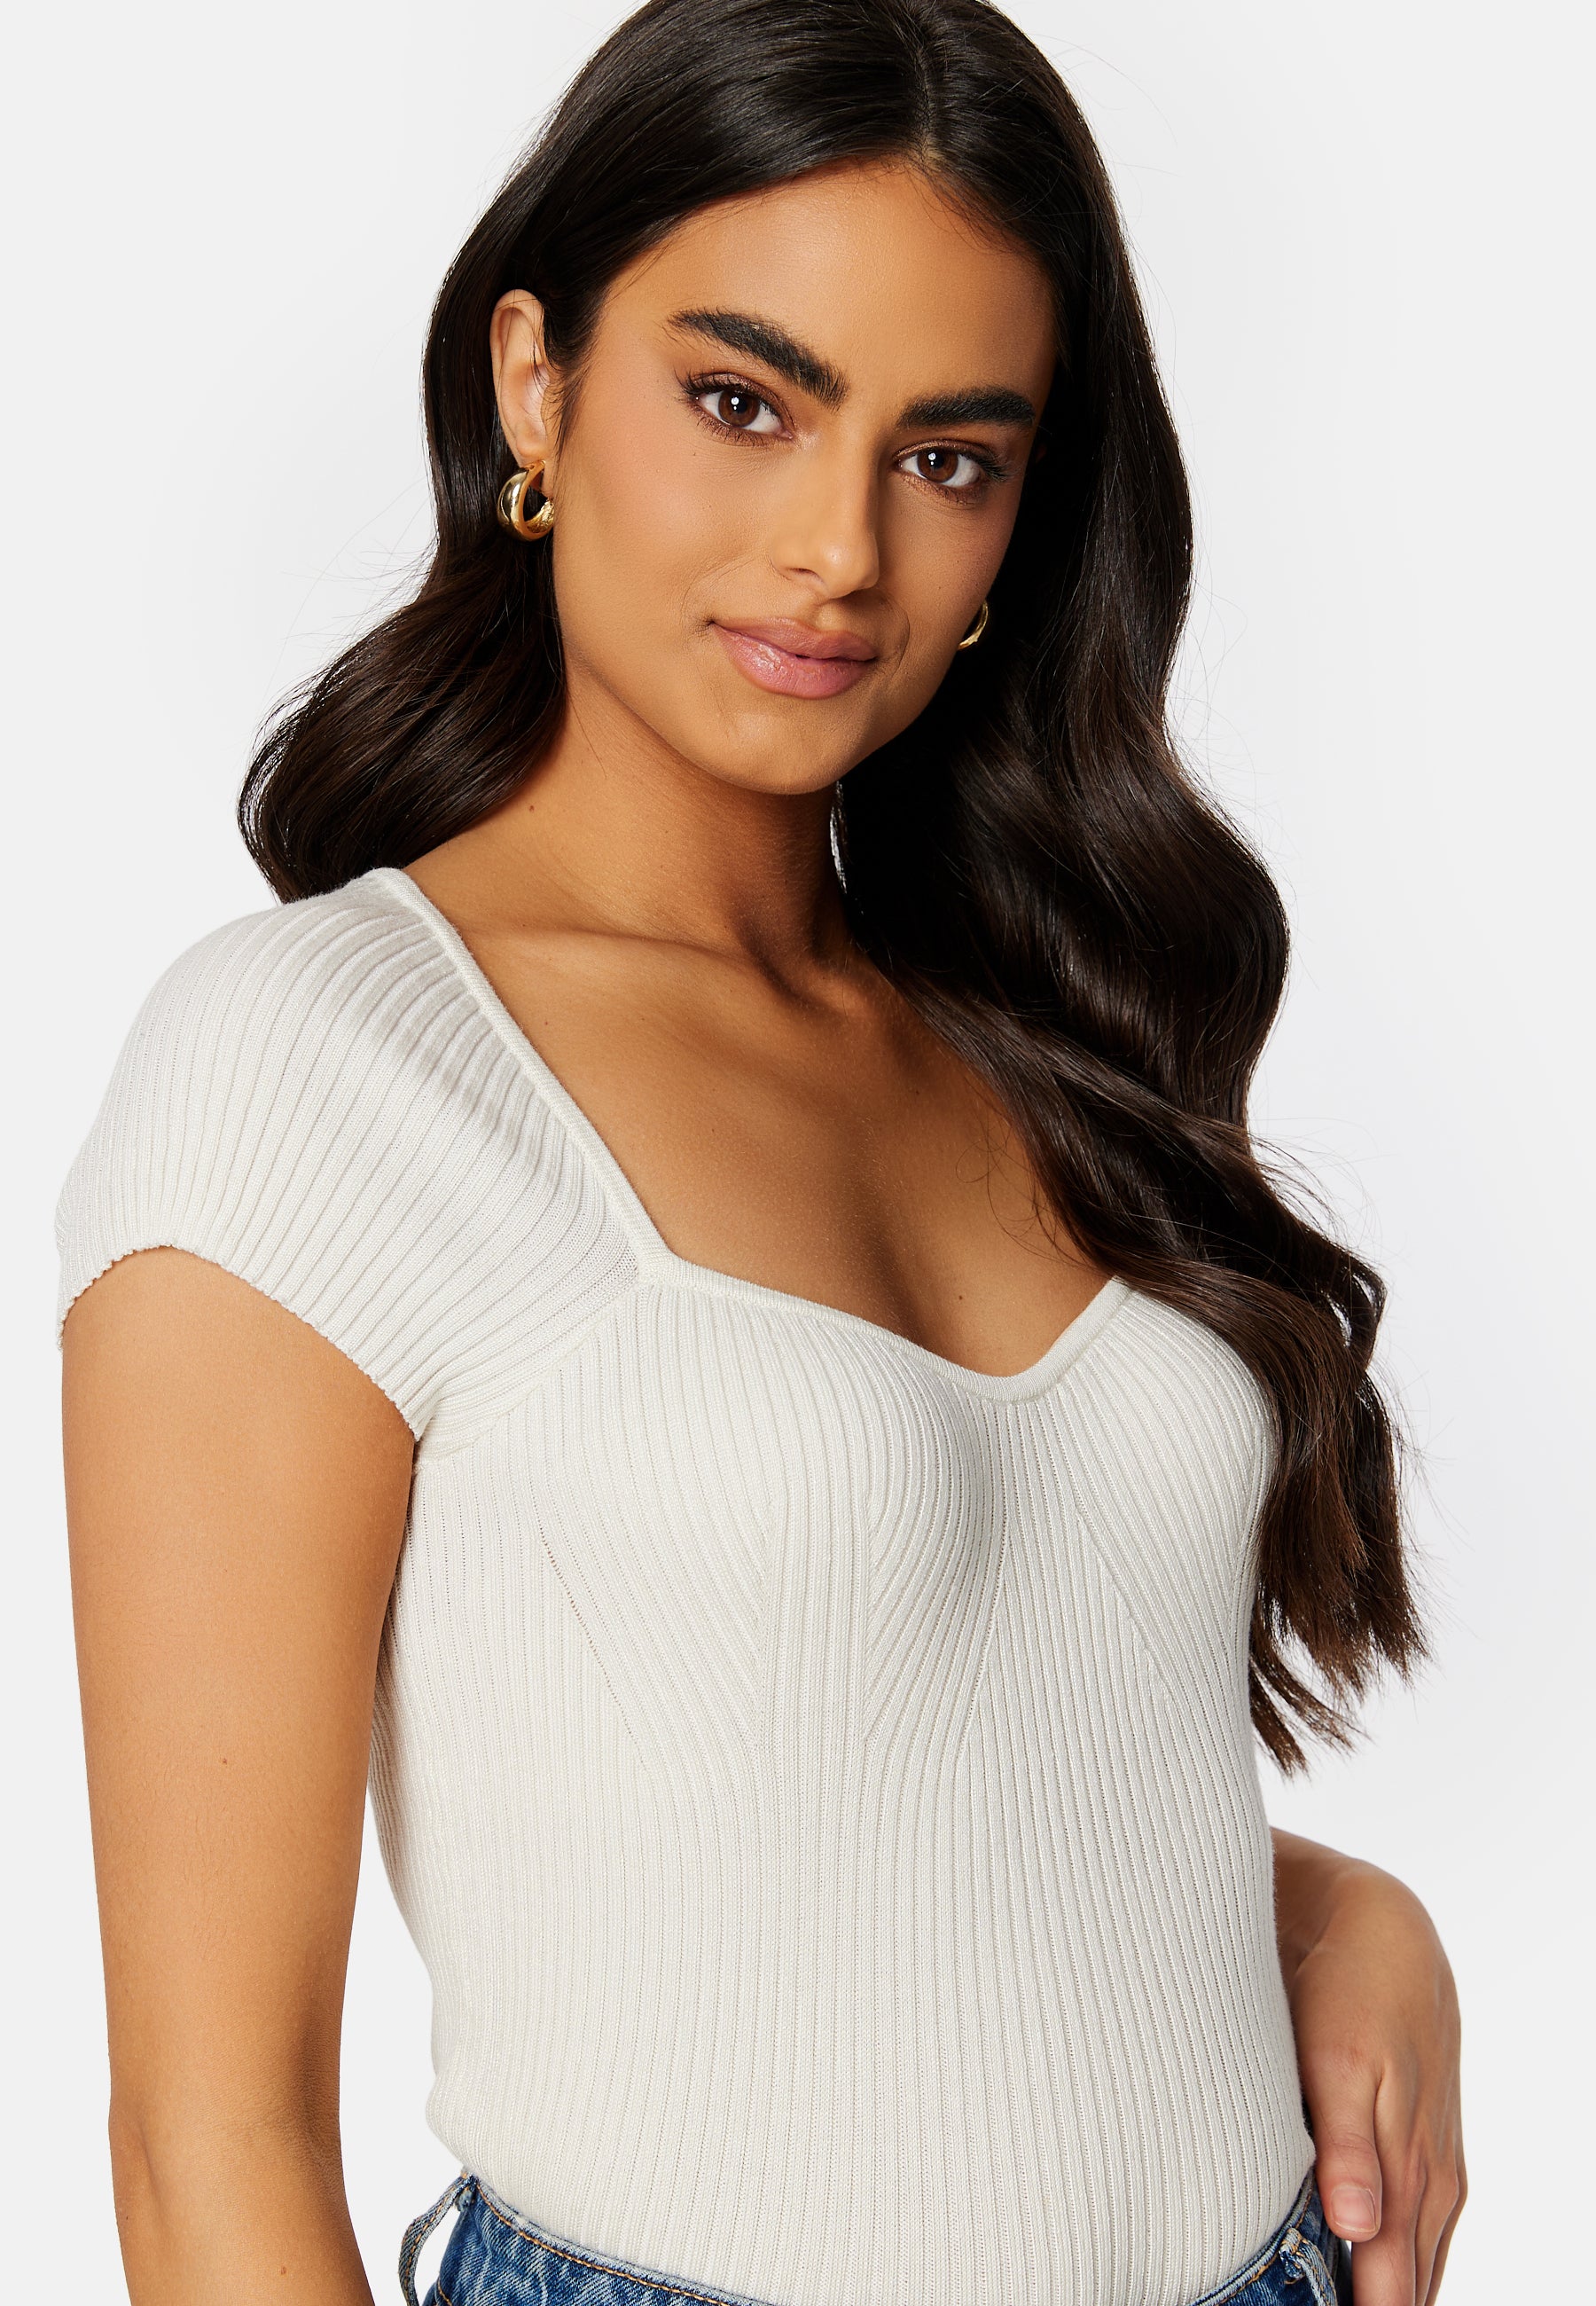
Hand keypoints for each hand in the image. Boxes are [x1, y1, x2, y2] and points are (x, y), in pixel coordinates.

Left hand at [1273, 1830, 1466, 2305]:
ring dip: (1391, 2289)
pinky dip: (1401, 2261)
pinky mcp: (1427, 2149)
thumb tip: (1359, 2230)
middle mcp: (1431, 2182)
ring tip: (1344, 2303)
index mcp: (1409, 2171)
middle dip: (1375, 2305)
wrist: (1381, 1930)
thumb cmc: (1348, 1994)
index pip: (1390, 2286)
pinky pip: (1418, 2230)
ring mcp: (1434, 2168)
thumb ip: (1347, 2150)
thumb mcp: (1337, 2066)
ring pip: (1417, 2261)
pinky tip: (1373, 2275)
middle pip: (1408, 2284)